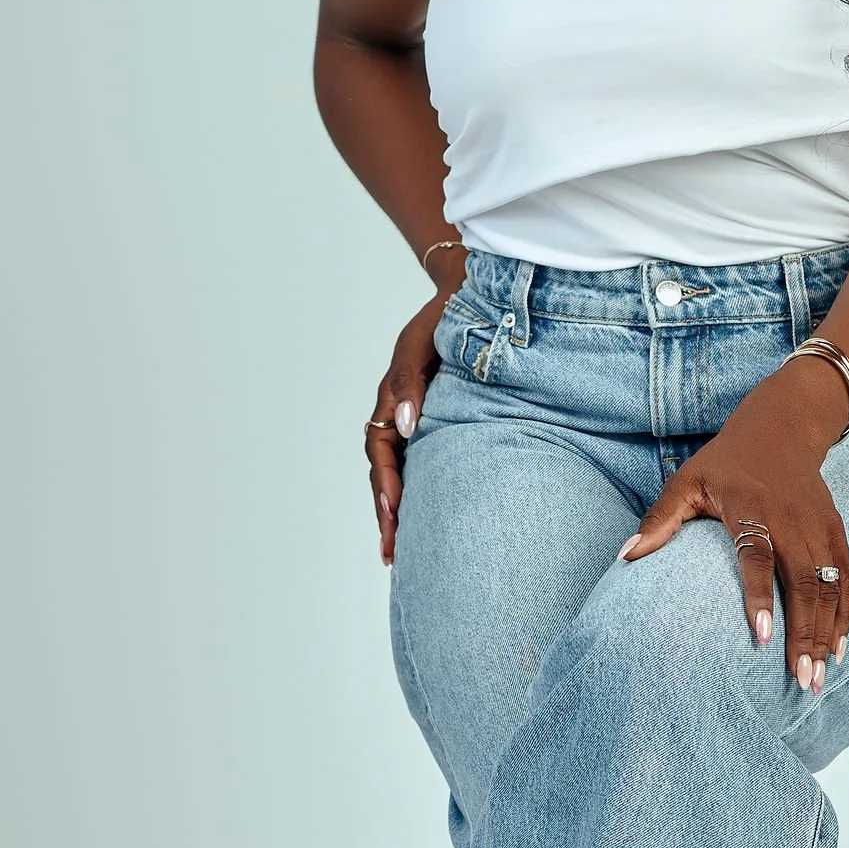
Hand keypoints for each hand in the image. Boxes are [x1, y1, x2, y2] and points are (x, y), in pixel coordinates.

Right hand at [364, 294, 445, 566]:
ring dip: (396, 512)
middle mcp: (398, 414)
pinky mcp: (435, 424)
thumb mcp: (421, 344)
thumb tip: (404, 425)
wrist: (467, 296)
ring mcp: (414, 422)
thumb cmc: (445, 316)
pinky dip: (416, 494)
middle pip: (384, 472)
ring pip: (398, 474)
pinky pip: (418, 465)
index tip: (394, 513)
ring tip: (399, 552)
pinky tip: (423, 520)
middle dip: (386, 513)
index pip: (381, 449)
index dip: (386, 483)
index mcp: (392, 397)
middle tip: (392, 552)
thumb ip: (410, 382)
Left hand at [621, 360, 848, 691]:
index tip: (764, 637)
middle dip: (804, 634)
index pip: (757, 556)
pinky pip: (846, 578)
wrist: (783, 427)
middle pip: (803, 582)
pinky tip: (838, 647)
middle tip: (801, 680)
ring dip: (826, 633)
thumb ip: (660, 520)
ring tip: (819, 677)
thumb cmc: (726, 462)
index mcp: (751, 508)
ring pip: (829, 587)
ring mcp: (818, 527)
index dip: (761, 596)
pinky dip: (845, 613)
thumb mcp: (687, 480)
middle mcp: (790, 520)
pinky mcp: (835, 531)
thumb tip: (625, 558)